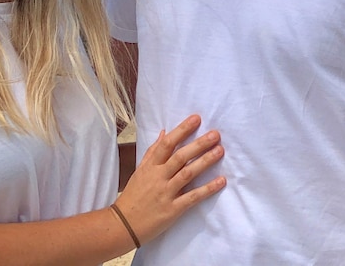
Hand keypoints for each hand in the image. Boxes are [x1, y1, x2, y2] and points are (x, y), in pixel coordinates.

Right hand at [113, 114, 224, 245]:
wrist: (123, 225)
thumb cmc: (132, 196)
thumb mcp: (139, 171)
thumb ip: (152, 152)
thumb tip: (164, 132)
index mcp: (150, 166)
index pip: (167, 144)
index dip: (182, 130)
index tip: (196, 119)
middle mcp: (158, 177)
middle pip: (180, 157)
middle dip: (199, 144)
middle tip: (215, 134)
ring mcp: (165, 193)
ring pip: (187, 174)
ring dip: (205, 161)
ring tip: (220, 151)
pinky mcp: (172, 210)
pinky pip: (192, 197)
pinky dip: (207, 189)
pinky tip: (221, 181)